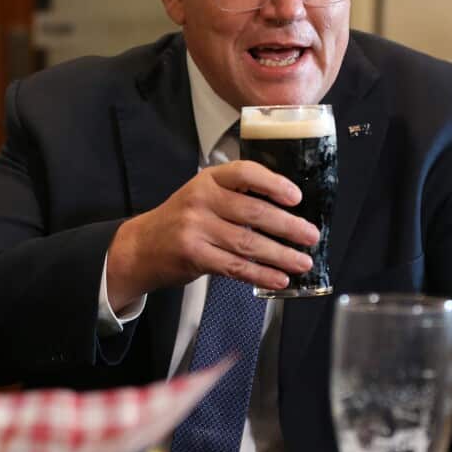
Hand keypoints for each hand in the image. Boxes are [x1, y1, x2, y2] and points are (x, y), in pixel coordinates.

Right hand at [105, 160, 317, 307]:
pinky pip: (235, 266)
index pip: (245, 173)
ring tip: (303, 262)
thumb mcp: (203, 196)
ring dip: (281, 255)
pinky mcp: (194, 256)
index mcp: (208, 180)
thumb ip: (236, 197)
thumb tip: (286, 212)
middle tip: (311, 236)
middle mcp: (201, 200)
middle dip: (288, 226)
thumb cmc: (181, 221)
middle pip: (253, 212)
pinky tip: (279, 278)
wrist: (141, 247)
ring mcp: (195, 228)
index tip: (296, 197)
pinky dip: (261, 274)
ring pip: (248, 243)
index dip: (274, 184)